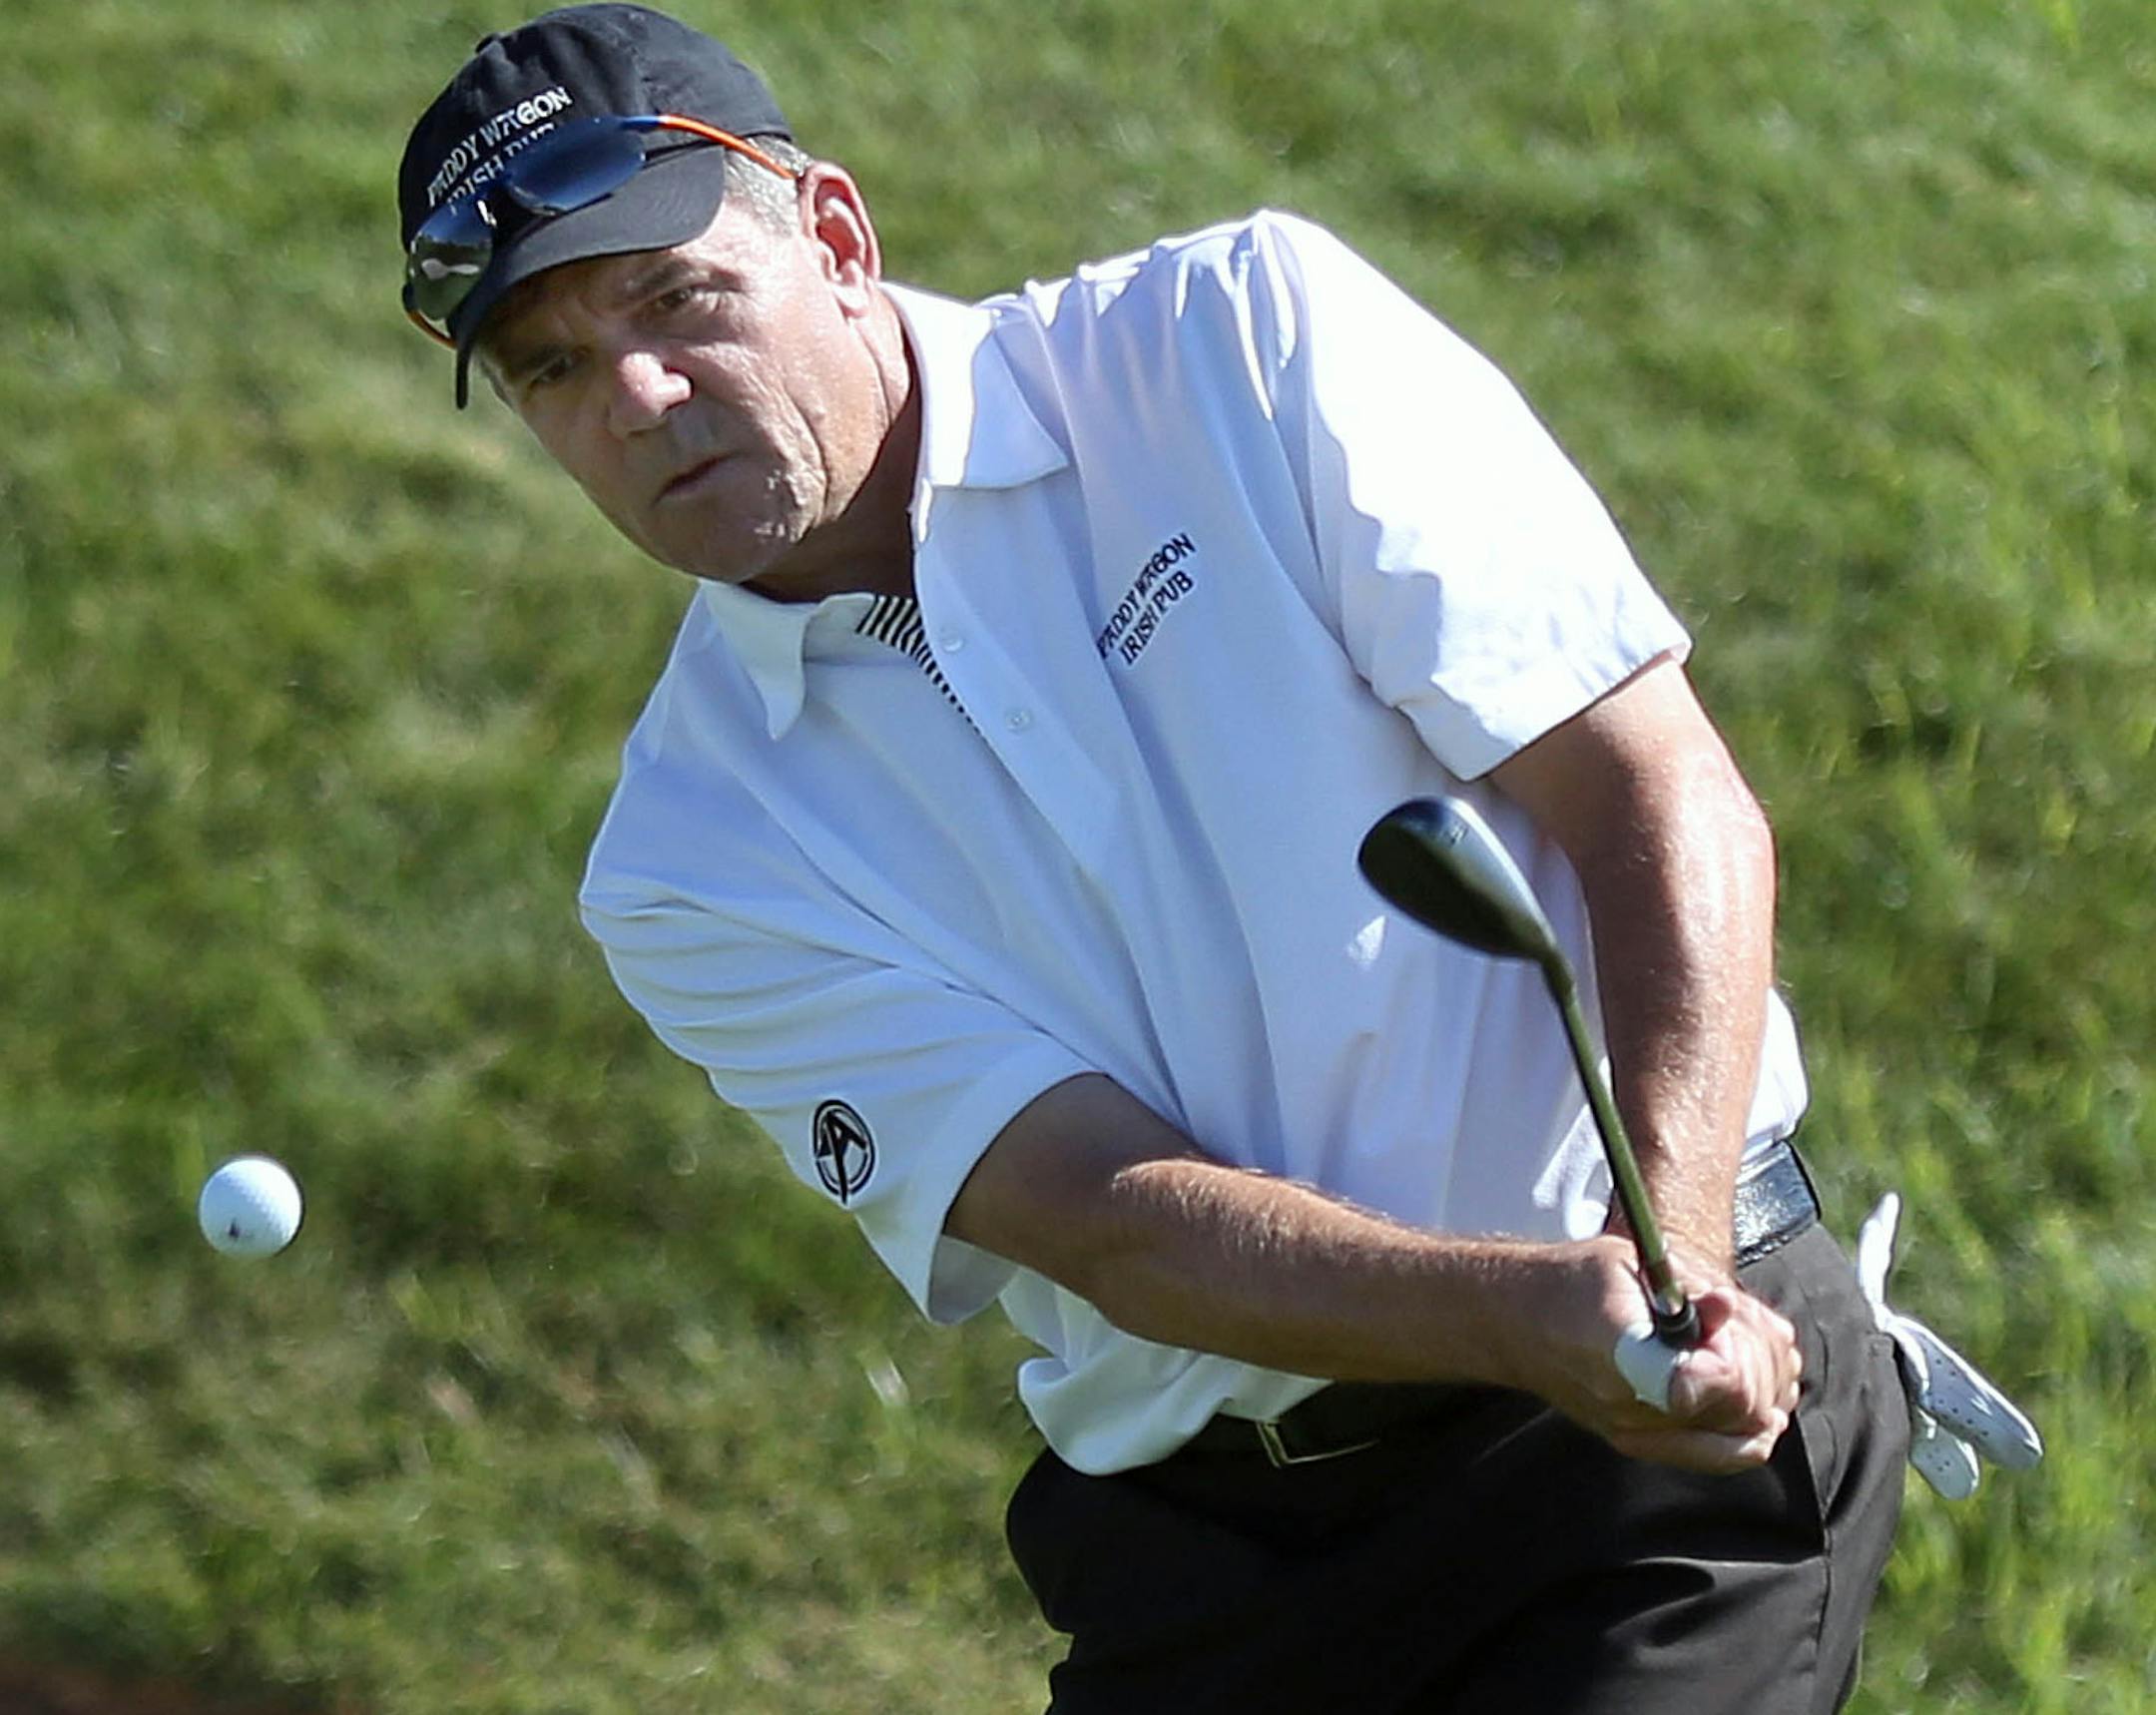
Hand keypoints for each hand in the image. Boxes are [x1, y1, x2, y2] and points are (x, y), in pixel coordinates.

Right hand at [1518, 1238, 1801, 1474]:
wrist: (1514, 1322)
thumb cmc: (1570, 1282)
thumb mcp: (1628, 1262)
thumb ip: (1690, 1286)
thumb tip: (1732, 1309)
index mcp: (1619, 1352)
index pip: (1691, 1386)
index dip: (1729, 1361)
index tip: (1727, 1318)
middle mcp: (1627, 1406)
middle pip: (1738, 1405)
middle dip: (1761, 1360)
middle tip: (1746, 1325)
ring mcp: (1635, 1433)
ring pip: (1742, 1433)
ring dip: (1764, 1390)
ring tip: (1750, 1349)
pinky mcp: (1639, 1445)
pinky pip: (1721, 1452)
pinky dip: (1749, 1423)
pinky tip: (1749, 1392)